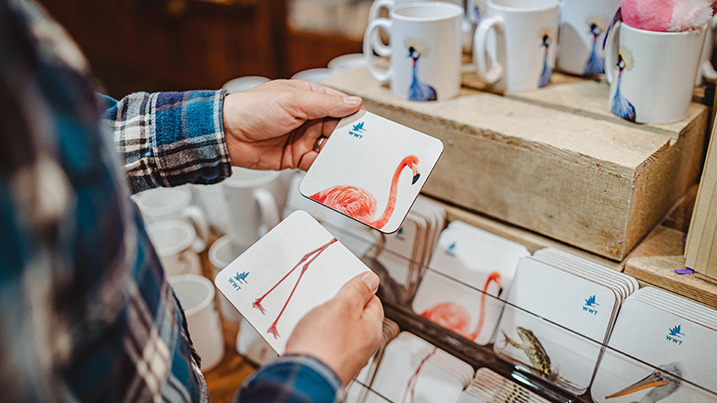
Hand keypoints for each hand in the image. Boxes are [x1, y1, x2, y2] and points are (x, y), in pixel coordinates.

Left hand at [222, 79, 362, 170]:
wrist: (227, 135)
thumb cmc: (252, 109)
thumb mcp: (293, 100)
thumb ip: (325, 103)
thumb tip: (353, 103)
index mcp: (308, 98)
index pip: (339, 106)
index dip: (352, 116)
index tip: (366, 127)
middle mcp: (307, 118)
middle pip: (337, 130)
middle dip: (347, 138)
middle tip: (357, 146)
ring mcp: (302, 138)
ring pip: (328, 148)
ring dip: (335, 154)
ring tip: (342, 159)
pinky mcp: (295, 158)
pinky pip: (315, 164)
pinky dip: (322, 167)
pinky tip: (327, 168)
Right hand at [285, 271, 383, 385]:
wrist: (302, 379)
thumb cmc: (323, 345)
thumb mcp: (343, 305)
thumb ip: (358, 290)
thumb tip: (371, 279)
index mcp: (372, 331)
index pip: (373, 301)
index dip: (359, 289)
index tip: (346, 282)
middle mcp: (361, 347)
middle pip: (353, 316)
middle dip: (338, 305)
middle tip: (325, 300)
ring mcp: (344, 356)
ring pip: (336, 330)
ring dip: (324, 321)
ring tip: (313, 318)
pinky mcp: (326, 363)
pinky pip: (323, 343)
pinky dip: (315, 335)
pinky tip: (306, 333)